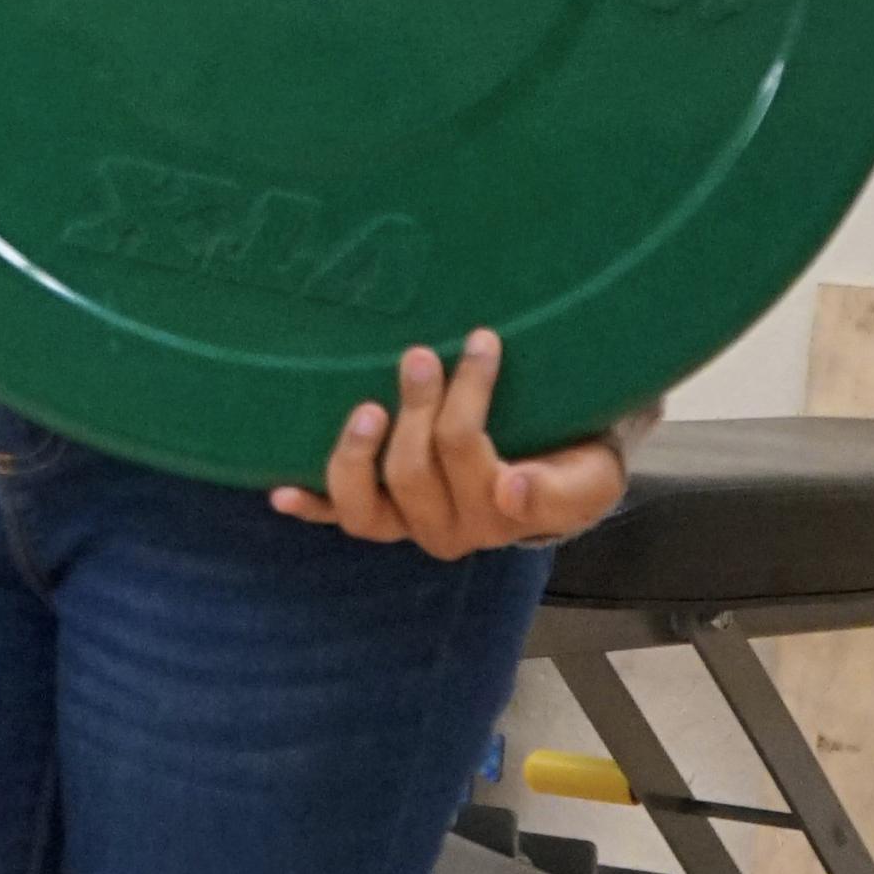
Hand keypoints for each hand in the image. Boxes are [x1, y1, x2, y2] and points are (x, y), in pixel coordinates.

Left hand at [272, 330, 628, 557]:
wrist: (558, 479)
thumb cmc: (574, 462)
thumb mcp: (591, 475)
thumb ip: (560, 489)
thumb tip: (511, 490)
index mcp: (503, 515)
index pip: (471, 451)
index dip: (467, 400)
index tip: (478, 344)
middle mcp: (452, 529)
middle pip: (414, 470)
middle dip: (417, 405)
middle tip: (421, 354)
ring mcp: (411, 525)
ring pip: (367, 507)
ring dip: (356, 454)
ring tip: (368, 410)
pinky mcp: (382, 515)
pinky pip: (341, 517)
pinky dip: (312, 506)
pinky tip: (281, 493)